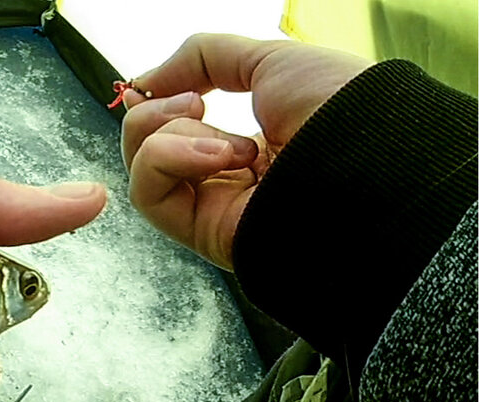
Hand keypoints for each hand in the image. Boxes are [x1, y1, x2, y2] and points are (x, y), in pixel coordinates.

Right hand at [120, 33, 370, 268]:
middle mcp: (230, 180)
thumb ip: (204, 59)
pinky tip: (215, 156)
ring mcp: (215, 208)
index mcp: (252, 146)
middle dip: (155, 114)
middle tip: (194, 104)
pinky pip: (147, 193)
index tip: (148, 88)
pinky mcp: (202, 231)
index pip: (178, 129)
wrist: (367, 161)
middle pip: (150, 147)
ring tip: (224, 141)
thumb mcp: (270, 59)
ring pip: (144, 168)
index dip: (155, 104)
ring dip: (169, 137)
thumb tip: (144, 81)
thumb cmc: (338, 110)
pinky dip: (166, 160)